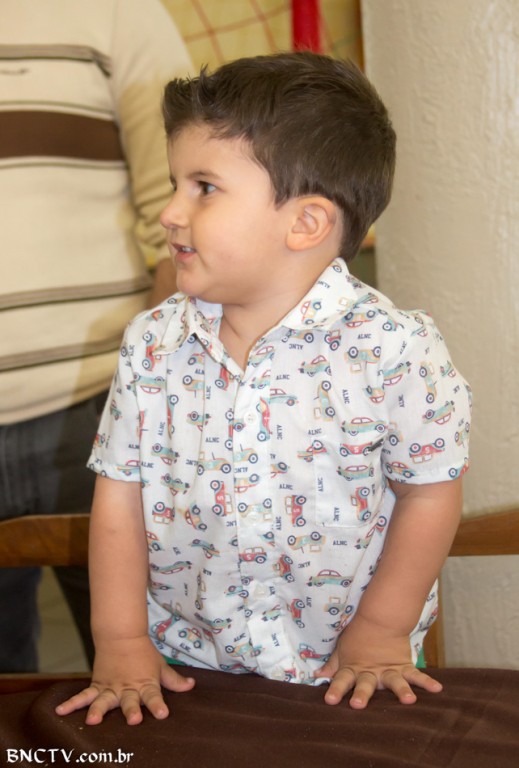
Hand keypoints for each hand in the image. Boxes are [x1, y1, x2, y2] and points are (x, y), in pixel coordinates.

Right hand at [55, 635, 194, 724]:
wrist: (121, 635)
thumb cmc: (143, 654)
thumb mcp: (160, 666)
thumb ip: (173, 680)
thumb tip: (191, 686)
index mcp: (145, 684)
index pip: (154, 697)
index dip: (157, 705)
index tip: (162, 714)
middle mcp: (127, 688)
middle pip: (129, 701)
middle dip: (131, 710)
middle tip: (133, 719)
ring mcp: (110, 688)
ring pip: (104, 700)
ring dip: (98, 710)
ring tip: (92, 720)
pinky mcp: (97, 686)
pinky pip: (83, 696)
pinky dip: (72, 703)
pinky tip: (60, 711)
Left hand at [314, 615, 441, 708]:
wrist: (380, 617)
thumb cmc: (358, 636)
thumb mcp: (342, 649)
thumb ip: (333, 665)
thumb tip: (317, 677)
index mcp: (353, 668)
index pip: (341, 680)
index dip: (335, 689)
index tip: (330, 700)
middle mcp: (371, 672)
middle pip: (365, 684)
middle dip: (362, 694)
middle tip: (358, 704)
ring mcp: (388, 670)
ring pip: (394, 681)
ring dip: (400, 690)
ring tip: (408, 700)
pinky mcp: (404, 666)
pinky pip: (416, 674)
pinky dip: (426, 681)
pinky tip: (437, 689)